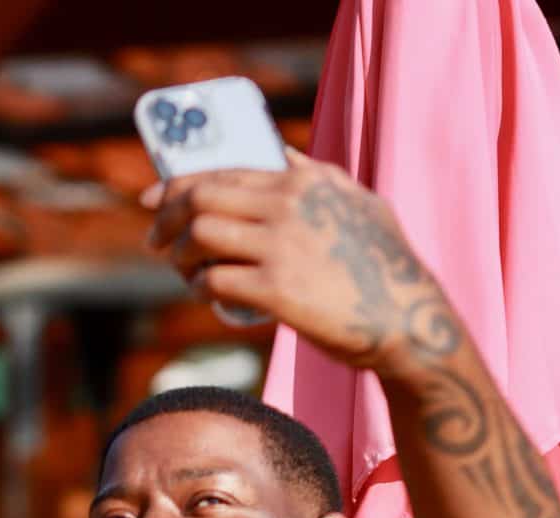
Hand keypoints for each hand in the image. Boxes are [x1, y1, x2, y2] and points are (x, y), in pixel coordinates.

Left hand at [142, 152, 462, 375]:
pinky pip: (215, 281)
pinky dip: (200, 287)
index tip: (150, 199)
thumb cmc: (386, 265)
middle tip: (156, 242)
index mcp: (303, 179)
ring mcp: (281, 246)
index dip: (175, 184)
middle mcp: (288, 204)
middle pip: (199, 198)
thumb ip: (318, 176)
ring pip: (200, 236)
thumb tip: (283, 155)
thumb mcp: (359, 202)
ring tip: (185, 272)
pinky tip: (204, 294)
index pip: (222, 171)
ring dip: (179, 256)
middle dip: (166, 220)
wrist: (409, 320)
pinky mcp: (277, 290)